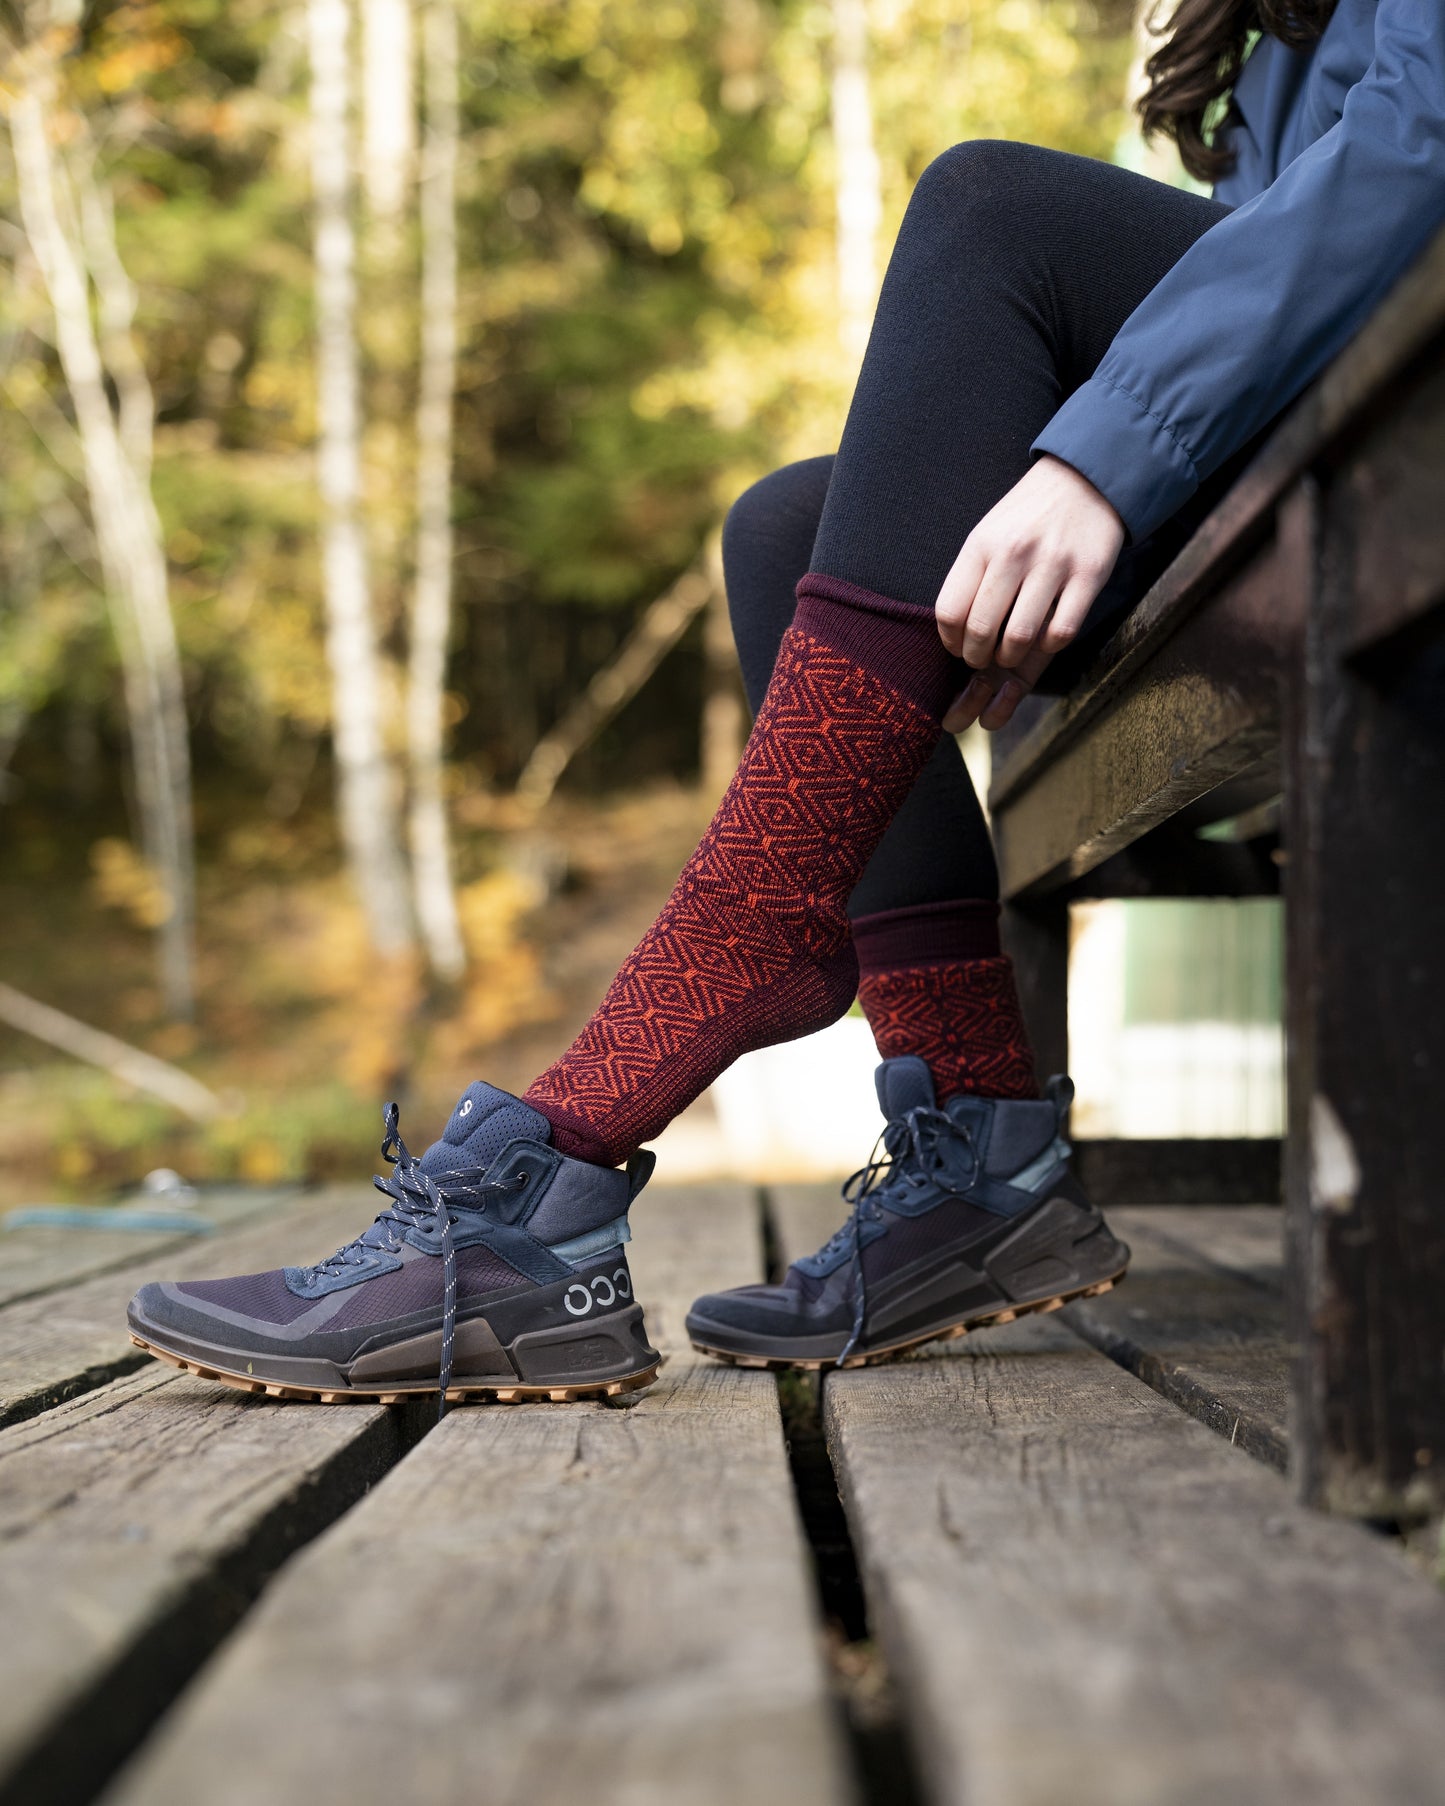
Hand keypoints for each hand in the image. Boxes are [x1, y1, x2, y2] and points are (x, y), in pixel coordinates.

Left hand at [937, 456, 1123, 731]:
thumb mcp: (988, 533)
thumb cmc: (1029, 515)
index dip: (950, 641)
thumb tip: (954, 629)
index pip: (950, 611)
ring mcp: (1053, 564)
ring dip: (1010, 657)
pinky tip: (1044, 639)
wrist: (1086, 479)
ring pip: (1020, 637)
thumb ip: (971, 575)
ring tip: (1009, 654)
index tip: (957, 648)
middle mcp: (1014, 553)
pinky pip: (1062, 631)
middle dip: (976, 657)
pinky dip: (1049, 646)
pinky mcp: (1088, 575)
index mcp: (981, 544)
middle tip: (981, 660)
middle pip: (981, 630)